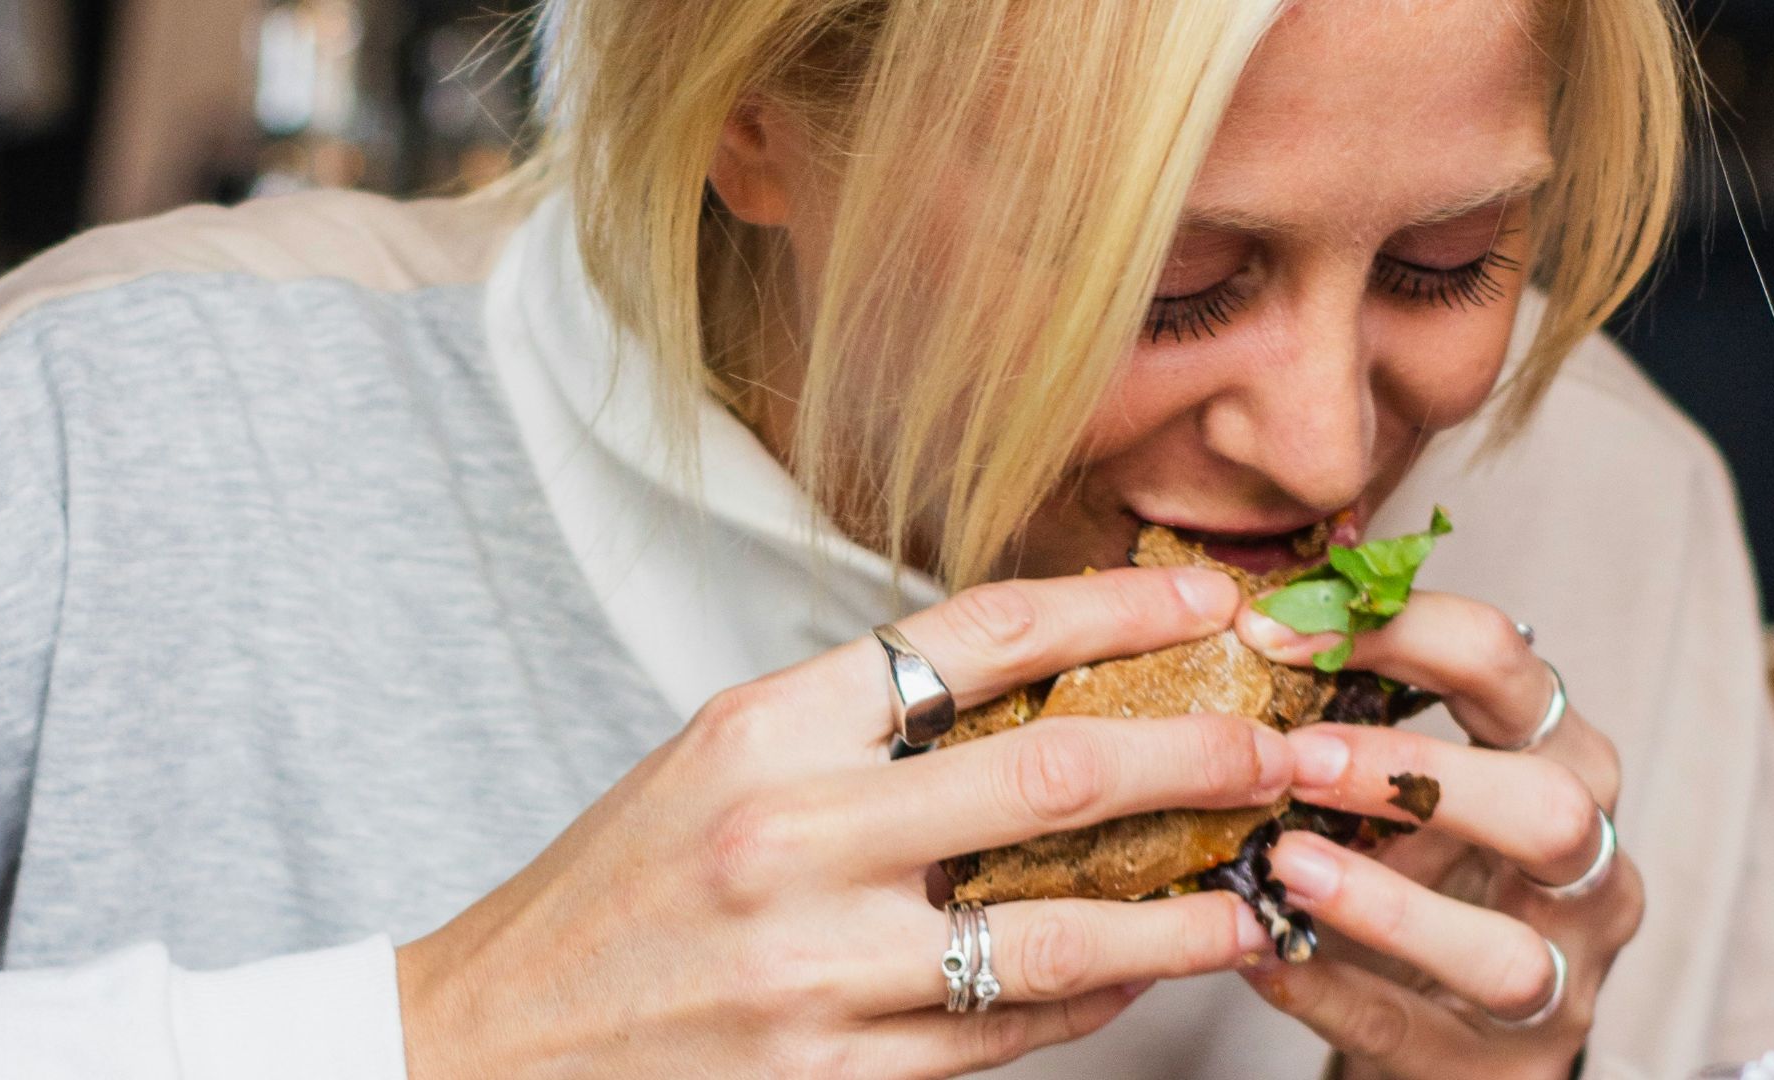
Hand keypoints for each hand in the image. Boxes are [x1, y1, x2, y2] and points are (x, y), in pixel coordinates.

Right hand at [396, 567, 1295, 1079]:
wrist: (490, 1045)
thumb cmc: (611, 892)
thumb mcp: (717, 761)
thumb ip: (859, 725)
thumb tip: (1030, 693)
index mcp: (764, 727)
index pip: (978, 634)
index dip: (1116, 604)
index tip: (1208, 594)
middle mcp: (794, 836)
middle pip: (1054, 772)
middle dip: (1200, 752)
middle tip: (1283, 746)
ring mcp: (817, 969)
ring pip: (1058, 930)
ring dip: (1182, 909)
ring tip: (1255, 891)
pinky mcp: (834, 1079)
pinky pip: (1006, 1033)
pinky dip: (1092, 999)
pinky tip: (1141, 971)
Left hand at [1233, 591, 1640, 1079]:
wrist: (1450, 1018)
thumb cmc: (1422, 869)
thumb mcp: (1405, 783)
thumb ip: (1352, 714)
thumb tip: (1248, 624)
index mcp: (1561, 759)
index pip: (1509, 667)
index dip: (1400, 632)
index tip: (1277, 629)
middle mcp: (1586, 868)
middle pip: (1552, 808)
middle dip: (1421, 774)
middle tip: (1298, 760)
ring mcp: (1559, 979)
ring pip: (1505, 951)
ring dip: (1384, 904)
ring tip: (1283, 865)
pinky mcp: (1503, 1068)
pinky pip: (1413, 1032)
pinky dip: (1328, 990)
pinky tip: (1260, 955)